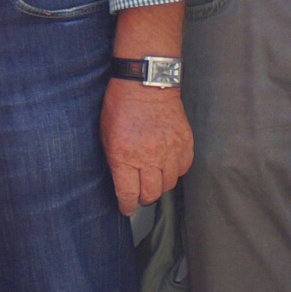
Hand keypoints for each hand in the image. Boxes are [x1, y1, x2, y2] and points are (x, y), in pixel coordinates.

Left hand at [100, 80, 192, 214]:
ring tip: (153, 175)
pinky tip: (167, 163)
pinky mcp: (184, 143)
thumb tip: (121, 182)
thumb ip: (114, 161)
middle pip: (151, 194)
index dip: (127, 206)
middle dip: (143, 198)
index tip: (127, 208)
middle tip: (139, 193)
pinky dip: (175, 170)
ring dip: (160, 184)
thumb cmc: (121, 106)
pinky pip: (183, 169)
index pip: (128, 194)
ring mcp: (169, 150)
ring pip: (169, 184)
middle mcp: (149, 156)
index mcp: (124, 155)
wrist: (145, 83)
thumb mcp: (106, 135)